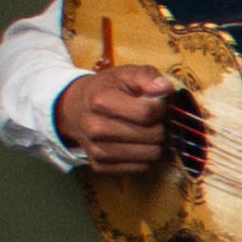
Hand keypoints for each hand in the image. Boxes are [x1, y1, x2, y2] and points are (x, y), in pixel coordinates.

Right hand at [54, 63, 175, 174]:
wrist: (77, 108)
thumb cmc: (109, 90)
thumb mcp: (127, 74)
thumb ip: (147, 76)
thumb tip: (164, 88)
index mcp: (99, 101)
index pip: (147, 112)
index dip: (161, 108)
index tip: (157, 104)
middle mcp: (93, 127)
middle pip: (151, 135)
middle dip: (160, 126)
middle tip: (154, 120)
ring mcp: (94, 149)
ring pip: (148, 155)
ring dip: (156, 144)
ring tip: (148, 131)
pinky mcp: (99, 166)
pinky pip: (139, 168)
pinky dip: (145, 157)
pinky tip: (139, 144)